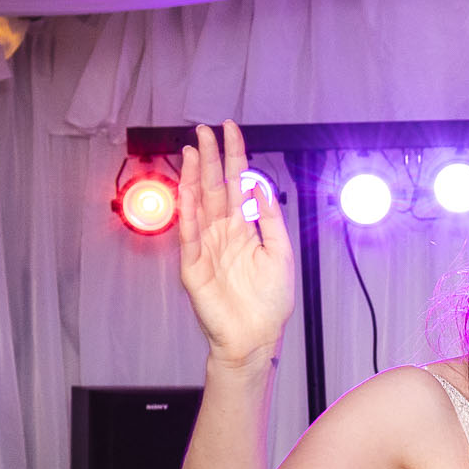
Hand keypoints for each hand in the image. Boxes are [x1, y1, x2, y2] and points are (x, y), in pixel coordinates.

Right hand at [177, 121, 293, 369]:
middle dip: (210, 158)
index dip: (234, 158)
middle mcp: (221, 234)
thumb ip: (269, 219)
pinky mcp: (193, 266)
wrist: (256, 337)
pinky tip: (188, 191)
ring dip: (194, 177)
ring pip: (198, 205)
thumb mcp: (280, 253)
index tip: (231, 132)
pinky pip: (189, 235)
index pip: (236, 185)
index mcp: (242, 230)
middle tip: (205, 131)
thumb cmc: (269, 302)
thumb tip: (260, 188)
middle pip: (214, 188)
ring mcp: (205, 248)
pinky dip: (188, 212)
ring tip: (193, 150)